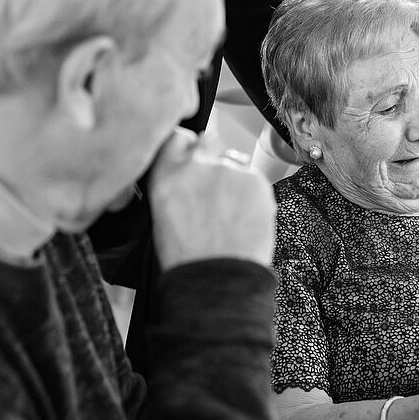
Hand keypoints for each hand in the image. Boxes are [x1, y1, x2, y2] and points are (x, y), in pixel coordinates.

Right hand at [148, 128, 276, 269]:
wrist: (217, 281)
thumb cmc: (187, 259)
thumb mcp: (161, 215)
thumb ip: (174, 183)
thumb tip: (186, 174)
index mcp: (167, 174)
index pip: (178, 137)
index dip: (187, 148)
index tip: (192, 158)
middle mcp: (197, 165)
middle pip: (210, 141)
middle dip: (214, 159)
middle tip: (217, 189)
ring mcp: (229, 171)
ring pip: (236, 162)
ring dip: (235, 180)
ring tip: (231, 215)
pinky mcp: (257, 181)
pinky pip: (255, 179)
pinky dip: (253, 196)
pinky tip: (244, 219)